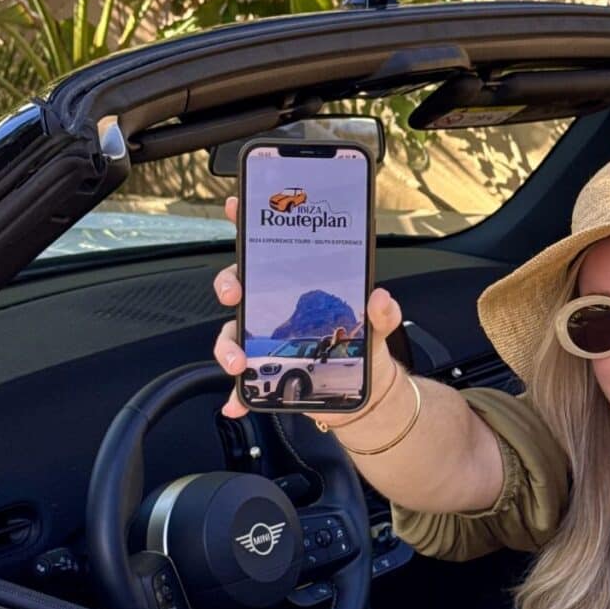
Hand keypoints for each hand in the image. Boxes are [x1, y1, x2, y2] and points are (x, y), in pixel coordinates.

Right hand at [212, 196, 401, 418]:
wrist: (365, 391)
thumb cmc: (364, 346)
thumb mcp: (379, 324)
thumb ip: (382, 311)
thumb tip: (380, 298)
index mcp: (297, 286)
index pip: (268, 248)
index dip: (249, 222)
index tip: (237, 205)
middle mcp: (273, 308)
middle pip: (239, 285)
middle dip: (228, 283)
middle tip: (234, 293)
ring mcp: (264, 340)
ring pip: (231, 334)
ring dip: (227, 346)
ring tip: (238, 362)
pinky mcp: (265, 372)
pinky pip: (242, 384)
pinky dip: (236, 395)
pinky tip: (235, 403)